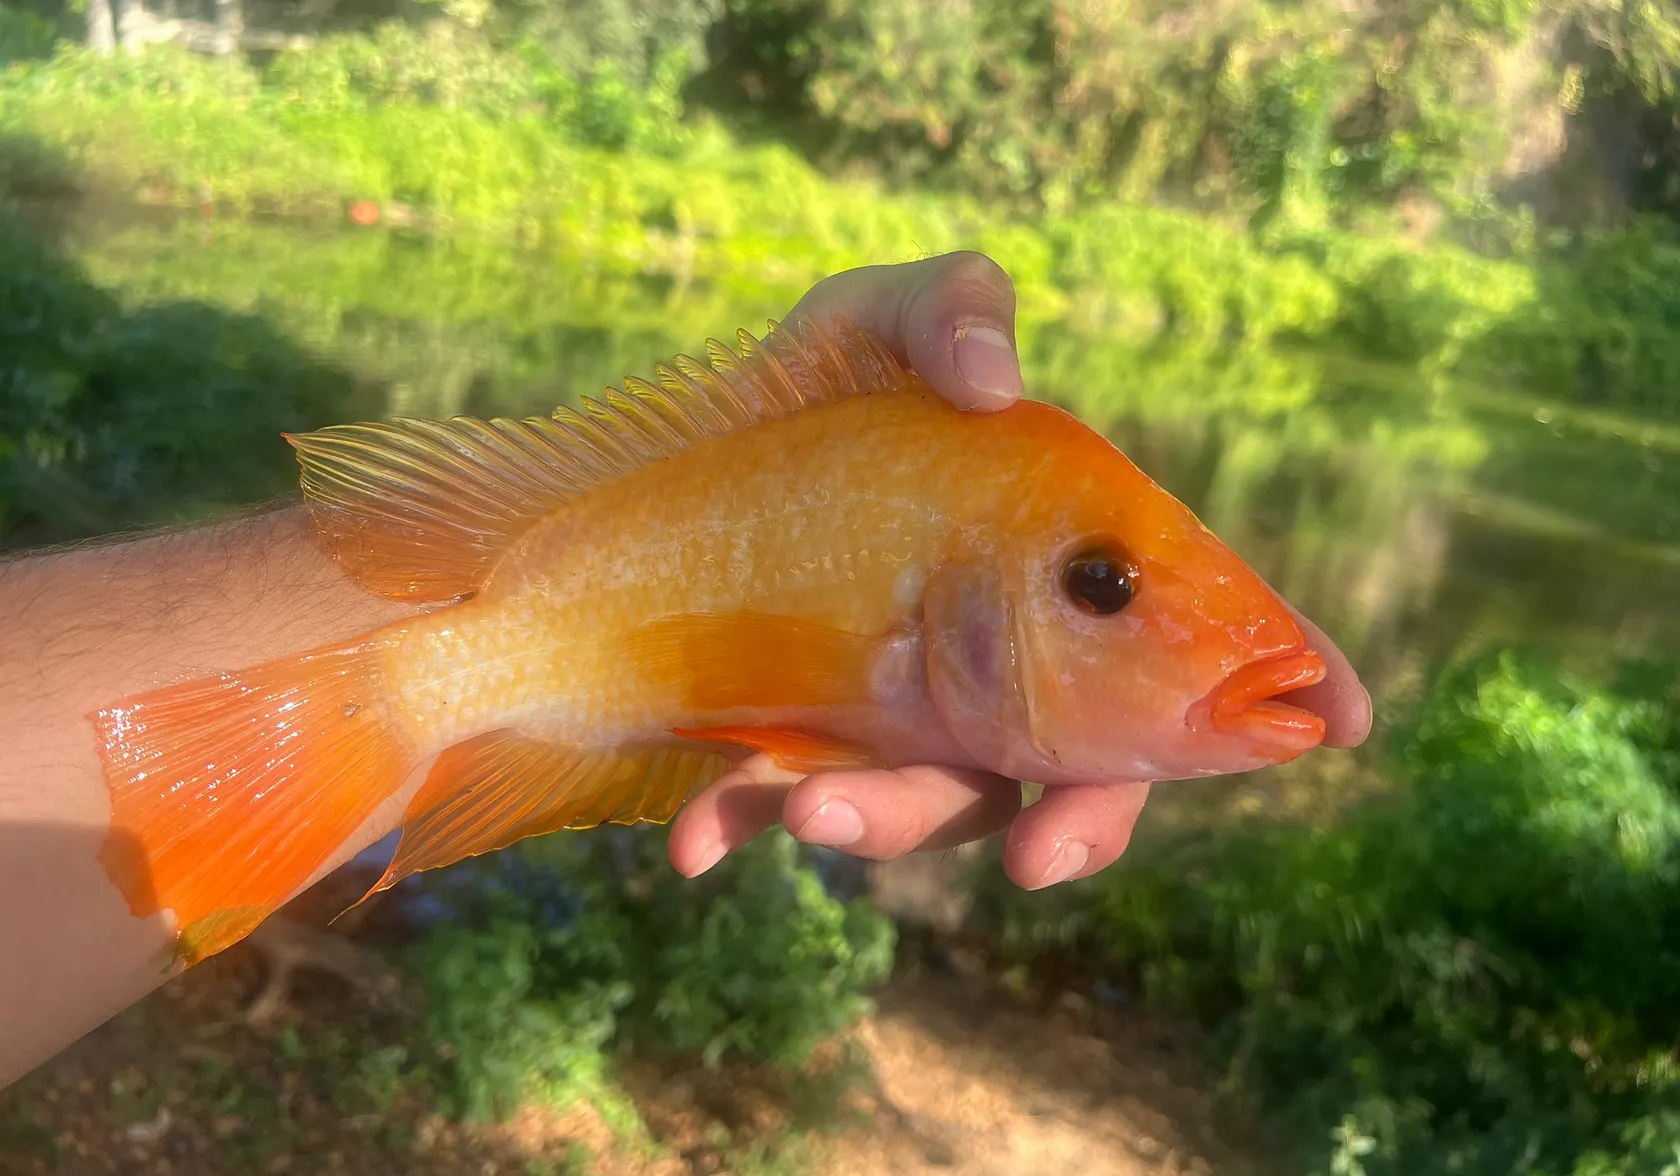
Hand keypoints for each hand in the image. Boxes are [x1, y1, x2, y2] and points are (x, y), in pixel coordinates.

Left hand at [666, 252, 1372, 890]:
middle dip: (1074, 829)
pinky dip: (741, 826)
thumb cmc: (811, 383)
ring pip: (931, 809)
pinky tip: (695, 841)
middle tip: (1044, 860)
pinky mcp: (791, 744)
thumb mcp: (876, 320)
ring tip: (813, 809)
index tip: (1343, 720)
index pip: (1178, 650)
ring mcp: (897, 720)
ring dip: (885, 827)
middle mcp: (994, 669)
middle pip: (1074, 773)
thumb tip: (999, 385)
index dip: (1271, 691)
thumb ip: (950, 309)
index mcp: (1048, 582)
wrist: (666, 449)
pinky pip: (779, 807)